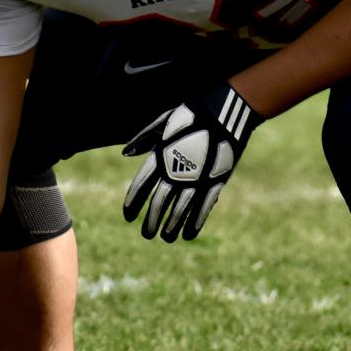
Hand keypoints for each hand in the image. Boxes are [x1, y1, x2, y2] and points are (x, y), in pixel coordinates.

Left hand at [122, 83, 259, 241]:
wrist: (224, 113)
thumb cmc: (192, 115)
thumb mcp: (164, 122)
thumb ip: (145, 138)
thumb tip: (125, 153)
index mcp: (160, 157)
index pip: (140, 186)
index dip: (132, 203)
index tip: (127, 216)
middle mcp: (175, 172)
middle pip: (158, 203)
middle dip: (151, 221)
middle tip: (146, 234)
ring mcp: (196, 179)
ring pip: (179, 211)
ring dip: (170, 226)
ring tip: (165, 238)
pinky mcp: (215, 183)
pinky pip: (203, 209)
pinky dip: (194, 223)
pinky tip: (188, 235)